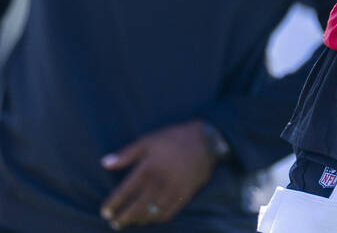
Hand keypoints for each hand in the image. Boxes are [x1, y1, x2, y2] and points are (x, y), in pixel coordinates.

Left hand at [99, 120, 218, 227]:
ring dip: (138, 220)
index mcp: (148, 168)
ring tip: (130, 222)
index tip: (105, 212)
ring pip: (151, 212)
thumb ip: (126, 154)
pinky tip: (150, 219)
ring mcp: (173, 190)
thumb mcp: (149, 140)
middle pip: (136, 207)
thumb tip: (104, 163)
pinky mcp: (185, 194)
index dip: (113, 204)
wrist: (207, 140)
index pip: (124, 192)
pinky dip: (156, 219)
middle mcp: (159, 182)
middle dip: (123, 217)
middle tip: (114, 223)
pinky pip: (168, 213)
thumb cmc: (174, 138)